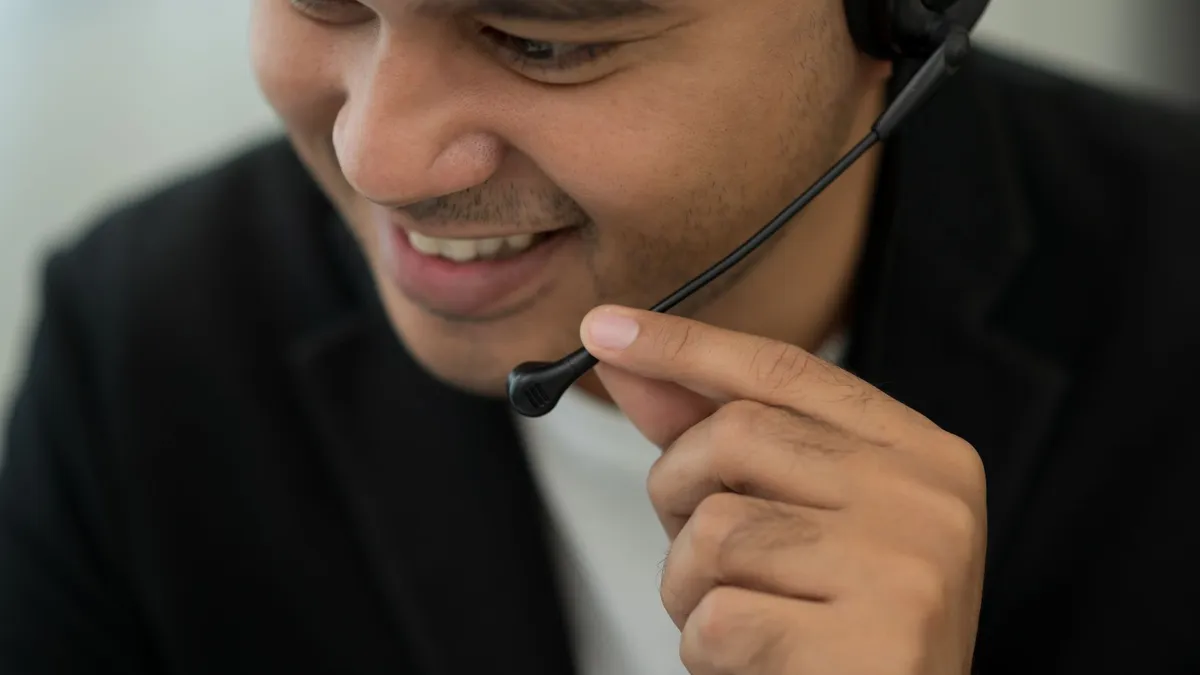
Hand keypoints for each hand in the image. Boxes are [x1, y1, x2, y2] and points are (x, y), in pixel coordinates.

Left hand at [579, 305, 987, 674]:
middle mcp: (926, 497)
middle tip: (692, 543)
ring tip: (733, 618)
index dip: (685, 345)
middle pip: (736, 434)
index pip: (784, 368)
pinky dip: (706, 649)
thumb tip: (625, 362)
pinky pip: (721, 619)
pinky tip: (755, 663)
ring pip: (716, 531)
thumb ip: (718, 440)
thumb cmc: (843, 624)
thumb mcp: (793, 518)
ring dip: (687, 586)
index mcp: (918, 452)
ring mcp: (906, 567)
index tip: (604, 328)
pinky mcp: (875, 642)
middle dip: (677, 489)